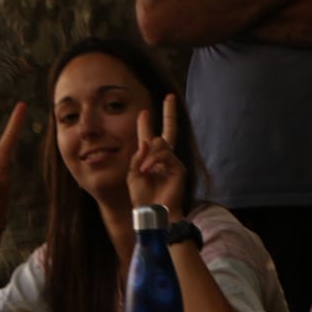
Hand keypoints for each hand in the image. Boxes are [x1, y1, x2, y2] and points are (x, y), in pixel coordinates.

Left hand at [128, 94, 185, 215]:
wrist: (152, 213)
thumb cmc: (142, 198)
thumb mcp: (132, 175)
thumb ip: (137, 157)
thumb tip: (147, 142)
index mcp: (150, 160)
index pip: (149, 137)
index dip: (146, 124)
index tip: (144, 111)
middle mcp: (164, 158)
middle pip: (168, 131)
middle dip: (170, 113)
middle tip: (170, 97)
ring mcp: (173, 162)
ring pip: (161, 144)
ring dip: (149, 156)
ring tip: (143, 171)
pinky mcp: (179, 169)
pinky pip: (165, 155)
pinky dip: (154, 162)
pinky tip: (148, 171)